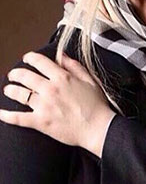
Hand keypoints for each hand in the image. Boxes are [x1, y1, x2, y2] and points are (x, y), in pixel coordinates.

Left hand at [0, 52, 115, 156]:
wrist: (99, 127)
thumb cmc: (97, 105)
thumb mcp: (90, 80)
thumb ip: (74, 66)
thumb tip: (62, 55)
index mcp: (62, 78)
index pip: (39, 62)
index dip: (30, 58)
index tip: (27, 59)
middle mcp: (50, 89)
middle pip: (25, 76)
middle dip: (16, 74)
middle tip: (14, 75)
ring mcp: (44, 106)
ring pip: (19, 94)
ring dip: (11, 90)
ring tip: (9, 89)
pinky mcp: (40, 122)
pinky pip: (18, 118)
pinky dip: (6, 115)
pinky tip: (0, 113)